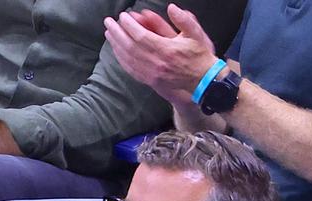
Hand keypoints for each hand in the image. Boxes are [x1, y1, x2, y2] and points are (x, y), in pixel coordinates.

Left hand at [103, 3, 217, 107]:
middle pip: (129, 46)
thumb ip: (184, 19)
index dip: (129, 25)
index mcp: (165, 50)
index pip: (140, 35)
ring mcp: (151, 73)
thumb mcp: (196, 34)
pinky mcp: (149, 81)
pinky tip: (116, 51)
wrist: (202, 80)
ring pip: (128, 58)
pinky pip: (131, 69)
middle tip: (108, 22)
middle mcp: (155, 63)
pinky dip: (121, 59)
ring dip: (116, 45)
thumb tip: (171, 7)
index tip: (122, 16)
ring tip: (108, 33)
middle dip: (117, 33)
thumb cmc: (199, 55)